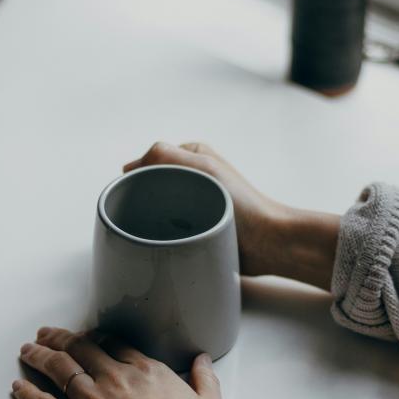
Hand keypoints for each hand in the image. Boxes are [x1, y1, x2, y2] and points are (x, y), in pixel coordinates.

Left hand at [12, 327, 227, 398]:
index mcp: (147, 372)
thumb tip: (203, 361)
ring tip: (27, 349)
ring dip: (40, 357)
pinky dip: (28, 394)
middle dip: (60, 338)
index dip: (96, 338)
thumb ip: (206, 381)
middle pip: (81, 350)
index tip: (86, 336)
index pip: (115, 345)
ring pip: (58, 370)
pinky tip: (17, 387)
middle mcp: (115, 380)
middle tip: (46, 333)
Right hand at [125, 142, 339, 289]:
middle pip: (151, 185)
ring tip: (151, 231)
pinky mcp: (196, 228)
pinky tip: (160, 242)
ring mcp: (194, 203)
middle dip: (142, 199)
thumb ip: (166, 155)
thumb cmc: (242, 204)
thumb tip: (130, 167)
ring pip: (157, 209)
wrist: (268, 242)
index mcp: (193, 157)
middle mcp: (193, 177)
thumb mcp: (204, 168)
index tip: (131, 195)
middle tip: (139, 217)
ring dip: (151, 220)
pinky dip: (162, 234)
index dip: (137, 176)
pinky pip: (169, 229)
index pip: (150, 161)